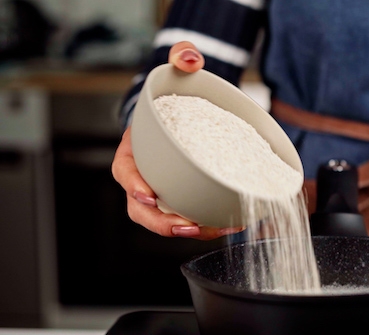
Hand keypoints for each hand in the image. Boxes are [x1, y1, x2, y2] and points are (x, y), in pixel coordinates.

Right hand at [112, 42, 242, 239]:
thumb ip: (181, 59)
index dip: (133, 185)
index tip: (148, 195)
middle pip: (143, 209)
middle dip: (162, 223)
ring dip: (189, 230)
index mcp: (134, 149)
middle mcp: (147, 174)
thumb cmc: (178, 94)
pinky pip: (192, 215)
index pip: (125, 171)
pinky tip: (233, 225)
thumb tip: (190, 59)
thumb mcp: (178, 72)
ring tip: (214, 230)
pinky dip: (210, 223)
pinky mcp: (187, 195)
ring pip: (168, 219)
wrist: (193, 109)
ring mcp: (167, 189)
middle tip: (187, 227)